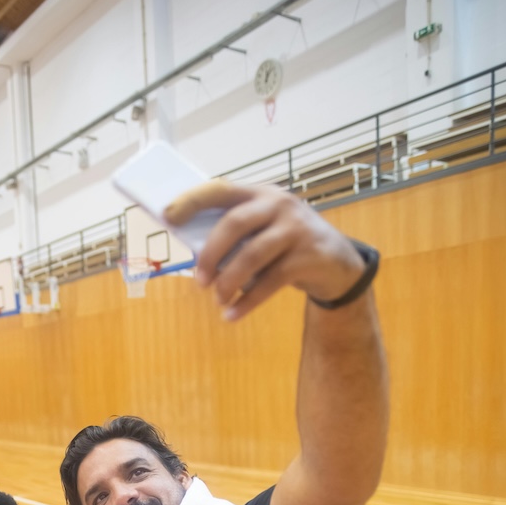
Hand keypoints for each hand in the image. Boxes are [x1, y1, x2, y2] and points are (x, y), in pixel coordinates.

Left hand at [164, 180, 364, 319]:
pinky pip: (271, 282)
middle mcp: (279, 205)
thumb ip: (236, 236)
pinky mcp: (309, 256)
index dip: (192, 201)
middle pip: (234, 224)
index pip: (220, 190)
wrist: (337, 262)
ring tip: (218, 300)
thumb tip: (196, 256)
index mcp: (260, 194)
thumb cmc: (286, 246)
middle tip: (199, 281)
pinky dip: (248, 301)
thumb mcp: (263, 231)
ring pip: (252, 255)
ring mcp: (296, 229)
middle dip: (211, 254)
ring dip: (229, 282)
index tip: (168, 216)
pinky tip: (232, 314)